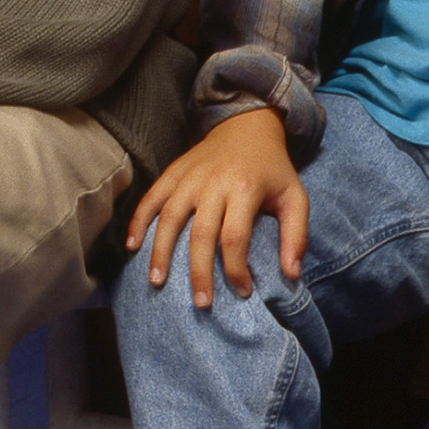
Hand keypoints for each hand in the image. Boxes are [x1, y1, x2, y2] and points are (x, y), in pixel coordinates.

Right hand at [125, 107, 307, 307]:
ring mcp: (190, 177)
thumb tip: (292, 274)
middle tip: (200, 303)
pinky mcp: (174, 171)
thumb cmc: (272, 170)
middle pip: (201, 233)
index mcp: (245, 188)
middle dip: (199, 271)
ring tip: (156, 282)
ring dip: (161, 250)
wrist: (247, 125)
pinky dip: (139, 220)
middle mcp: (214, 182)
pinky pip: (152, 197)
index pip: (236, 236)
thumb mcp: (295, 197)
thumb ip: (296, 235)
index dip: (237, 269)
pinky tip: (132, 246)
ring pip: (171, 216)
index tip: (242, 292)